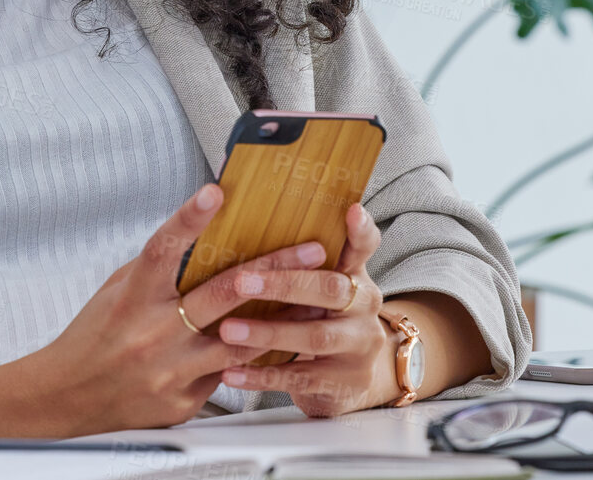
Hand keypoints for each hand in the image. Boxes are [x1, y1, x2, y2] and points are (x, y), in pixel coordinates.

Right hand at [25, 183, 334, 433]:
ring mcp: (171, 369)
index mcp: (132, 299)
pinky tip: (288, 337)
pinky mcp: (184, 399)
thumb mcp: (119, 291)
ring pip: (241, 338)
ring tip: (317, 296)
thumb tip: (202, 234)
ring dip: (283, 316)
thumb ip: (159, 268)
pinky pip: (232, 371)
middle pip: (222, 293)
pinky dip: (259, 352)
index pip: (162, 250)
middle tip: (310, 249)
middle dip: (273, 267)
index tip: (215, 192)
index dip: (189, 219)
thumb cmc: (94, 337)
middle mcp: (152, 333)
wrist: (68, 398)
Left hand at [214, 203, 402, 417]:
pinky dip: (262, 377)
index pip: (365, 246)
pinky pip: (299, 378)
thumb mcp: (324, 289)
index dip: (360, 230)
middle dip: (286, 285)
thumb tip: (251, 218)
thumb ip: (304, 261)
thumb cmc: (323, 321)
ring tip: (228, 330)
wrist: (350, 381)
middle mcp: (365, 307)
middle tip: (242, 282)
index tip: (350, 211)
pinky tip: (231, 372)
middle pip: (332, 289)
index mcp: (356, 276)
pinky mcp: (342, 382)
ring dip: (268, 332)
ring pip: (314, 336)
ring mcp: (358, 346)